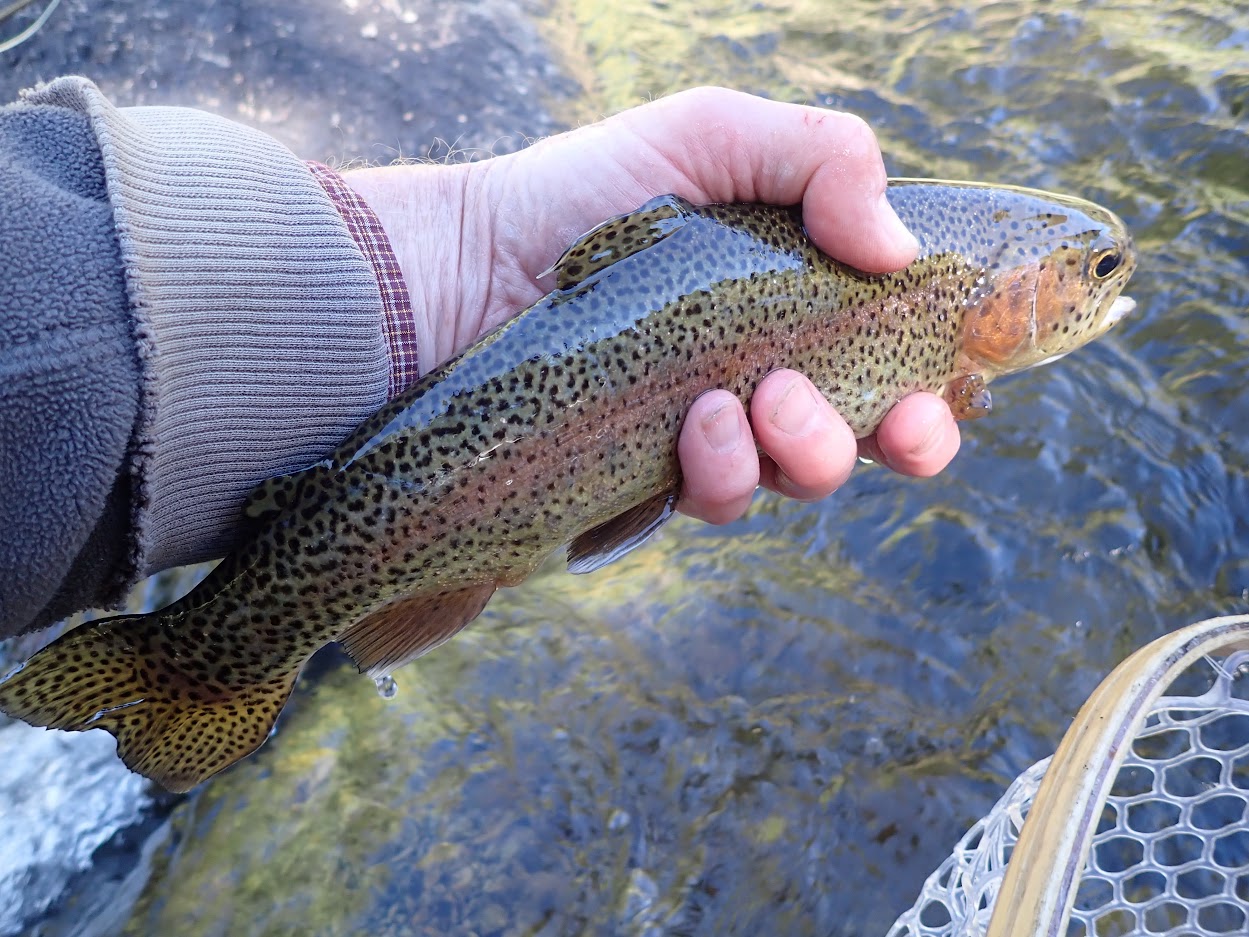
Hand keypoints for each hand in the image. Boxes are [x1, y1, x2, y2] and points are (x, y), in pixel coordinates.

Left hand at [344, 87, 959, 523]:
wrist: (463, 267)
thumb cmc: (582, 194)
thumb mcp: (708, 136)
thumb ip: (822, 158)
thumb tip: (900, 253)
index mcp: (795, 300)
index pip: (898, 356)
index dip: (940, 385)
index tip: (947, 388)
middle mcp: (764, 373)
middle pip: (870, 438)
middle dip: (898, 439)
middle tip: (869, 412)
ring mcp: (710, 435)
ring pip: (799, 478)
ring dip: (806, 451)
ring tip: (749, 400)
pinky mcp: (653, 483)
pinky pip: (718, 501)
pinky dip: (724, 469)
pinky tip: (695, 425)